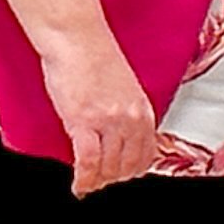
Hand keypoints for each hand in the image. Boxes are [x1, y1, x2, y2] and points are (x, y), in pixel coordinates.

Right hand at [33, 25, 158, 197]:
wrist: (76, 37)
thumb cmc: (92, 54)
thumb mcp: (121, 86)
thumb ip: (124, 111)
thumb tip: (115, 132)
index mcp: (142, 109)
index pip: (147, 154)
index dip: (133, 170)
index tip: (122, 175)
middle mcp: (130, 118)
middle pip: (128, 165)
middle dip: (114, 178)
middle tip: (101, 183)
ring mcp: (109, 122)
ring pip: (109, 168)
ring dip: (98, 182)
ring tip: (88, 185)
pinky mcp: (84, 122)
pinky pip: (88, 162)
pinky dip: (84, 179)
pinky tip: (79, 185)